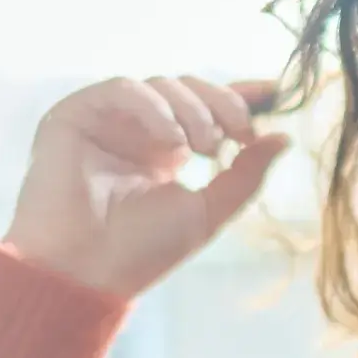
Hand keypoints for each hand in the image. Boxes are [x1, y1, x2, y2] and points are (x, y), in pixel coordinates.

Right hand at [0, 75, 288, 299]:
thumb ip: (244, 176)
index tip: (276, 91)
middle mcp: (136, 131)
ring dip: (192, 110)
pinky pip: (122, 88)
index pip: (206, 108)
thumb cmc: (138, 253)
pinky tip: (170, 140)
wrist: (83, 273)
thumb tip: (283, 138)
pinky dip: (153, 107)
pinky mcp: (75, 115)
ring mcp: (106, 121)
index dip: (240, 95)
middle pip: (189, 89)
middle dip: (222, 104)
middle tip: (238, 135)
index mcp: (164, 151)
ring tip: (201, 149)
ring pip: (161, 84)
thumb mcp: (206, 213)